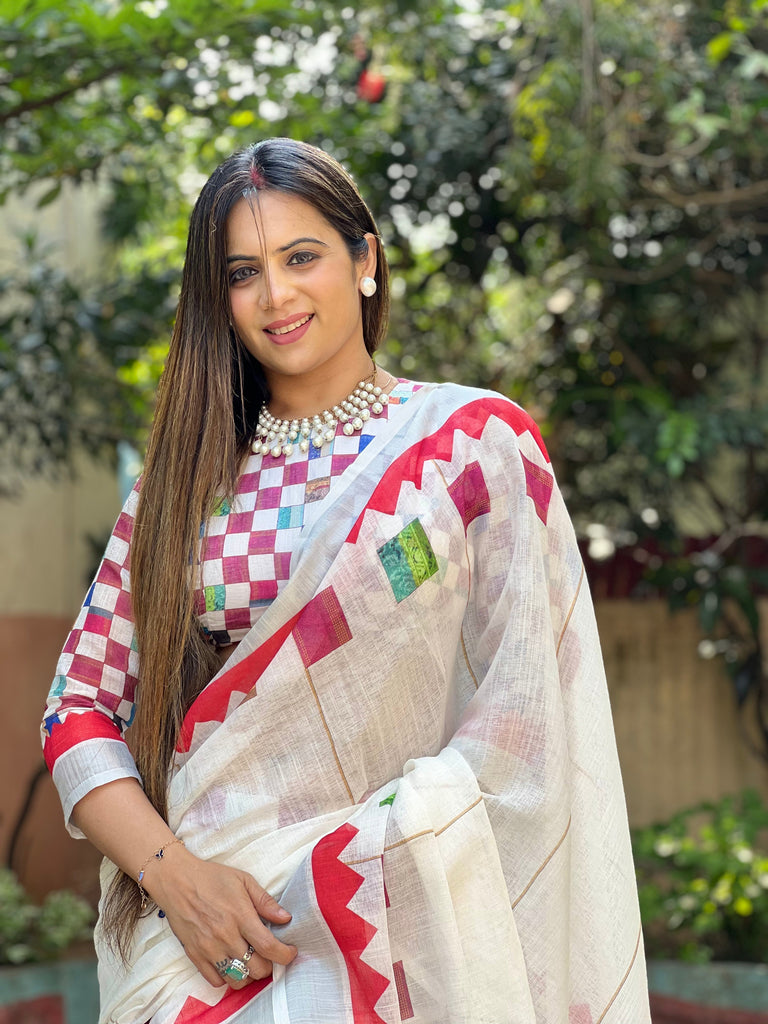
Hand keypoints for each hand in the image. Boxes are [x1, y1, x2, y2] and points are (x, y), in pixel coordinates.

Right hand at [145, 847, 296, 988]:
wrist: (177, 881)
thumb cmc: (212, 878)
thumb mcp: (243, 880)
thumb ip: (265, 901)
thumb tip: (286, 918)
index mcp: (240, 916)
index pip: (268, 947)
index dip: (285, 955)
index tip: (290, 952)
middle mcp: (225, 936)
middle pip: (256, 968)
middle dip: (269, 966)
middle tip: (270, 956)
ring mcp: (209, 949)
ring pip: (237, 980)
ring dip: (249, 975)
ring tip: (252, 962)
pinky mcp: (195, 956)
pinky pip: (216, 981)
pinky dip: (228, 978)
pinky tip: (232, 964)